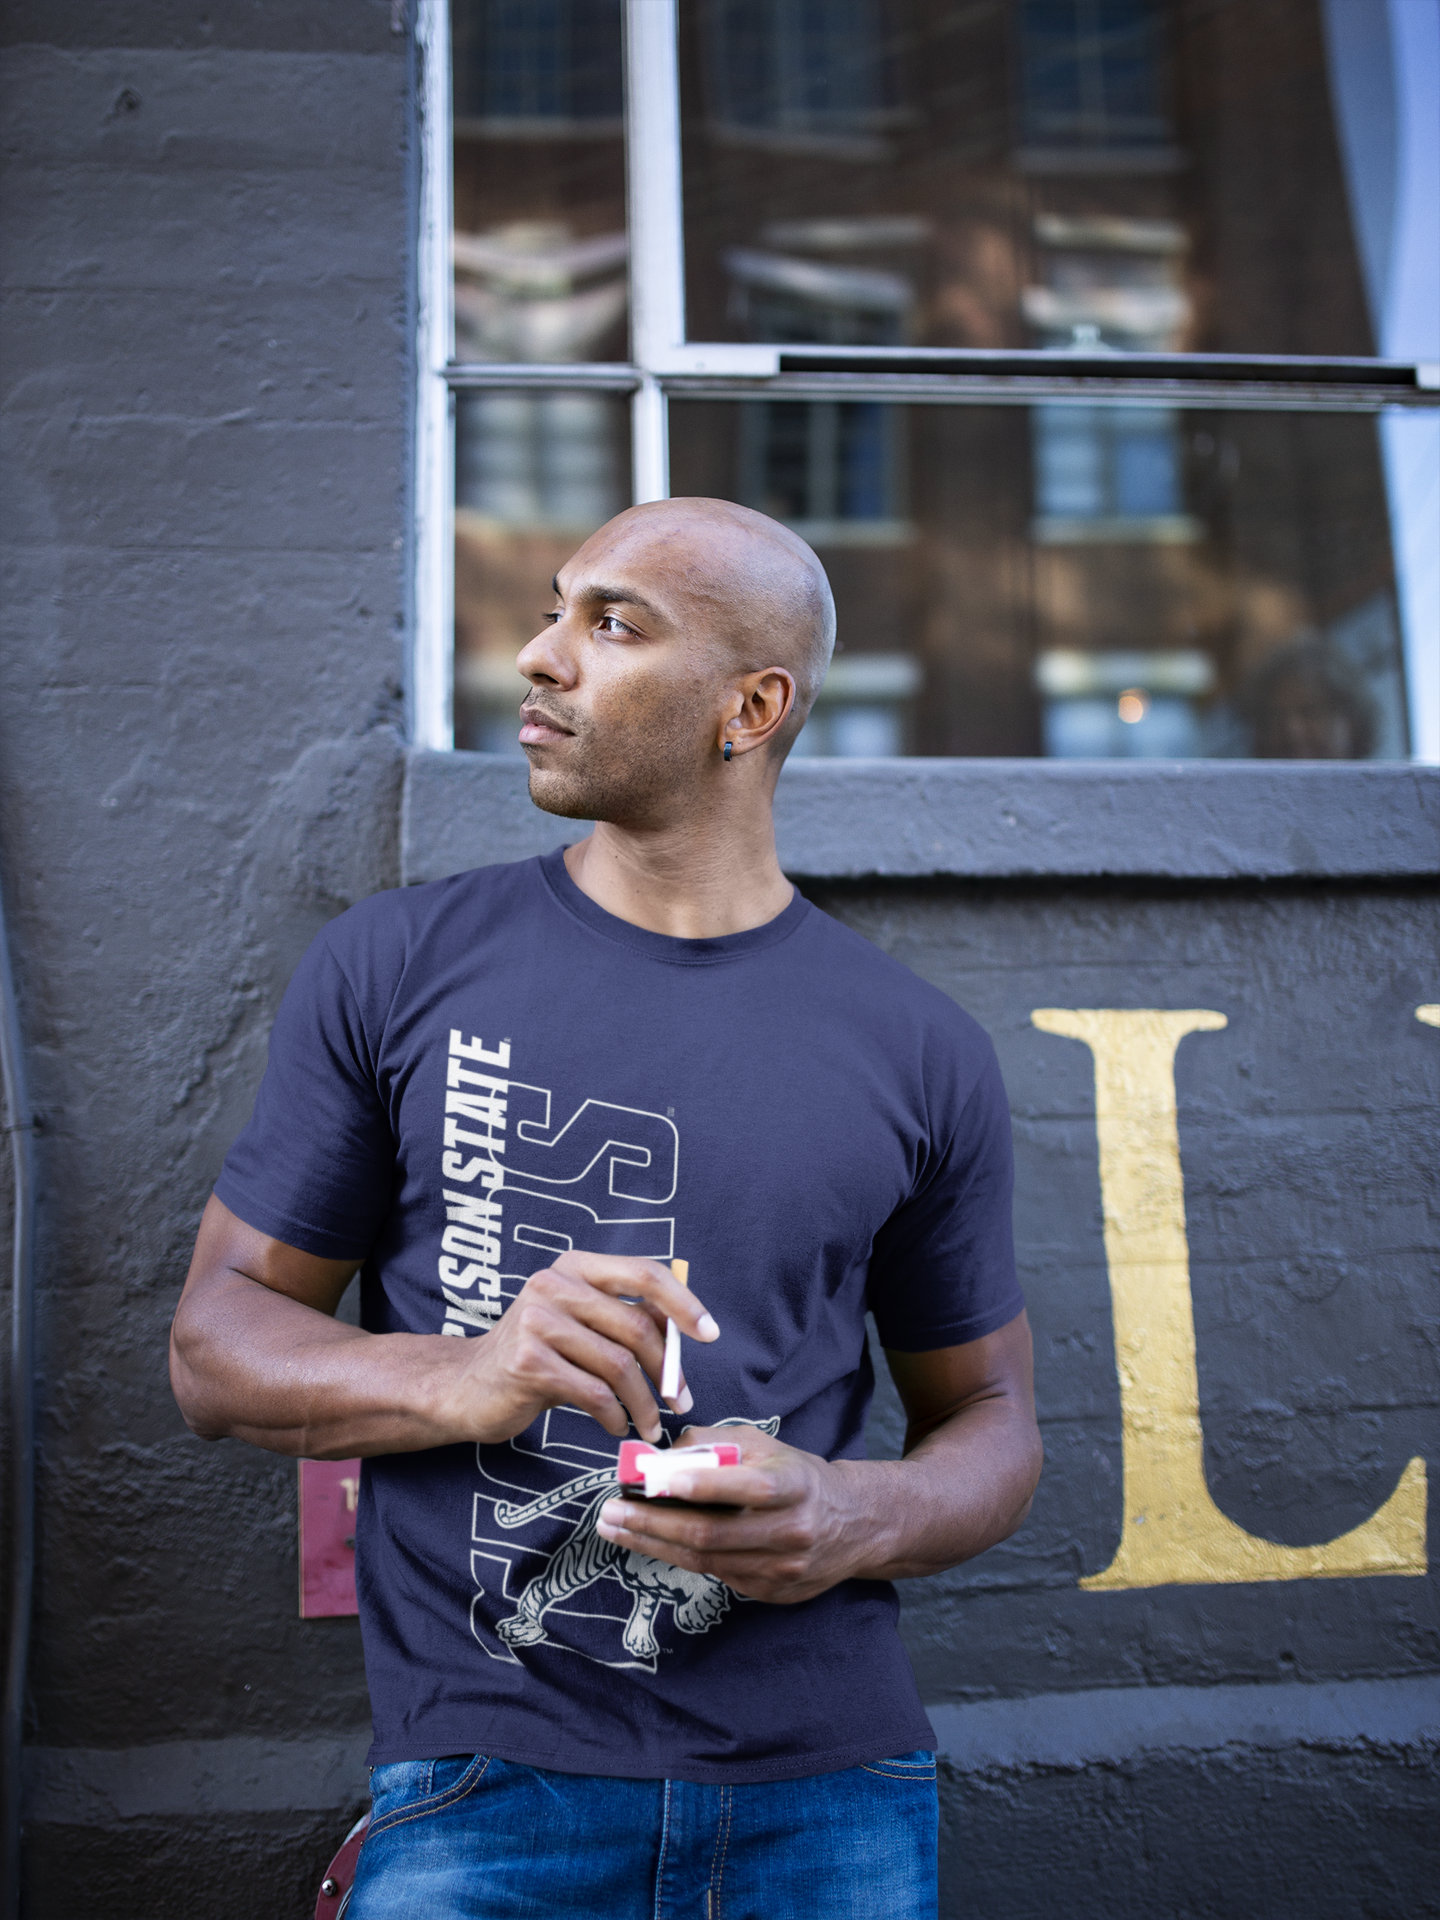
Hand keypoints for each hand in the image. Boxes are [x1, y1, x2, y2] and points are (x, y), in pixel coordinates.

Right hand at [440, 1252, 718, 1446]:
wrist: (466, 1387)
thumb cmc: (536, 1356)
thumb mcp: (580, 1326)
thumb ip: (625, 1318)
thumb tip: (686, 1326)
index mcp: (575, 1267)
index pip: (644, 1272)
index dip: (684, 1302)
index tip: (709, 1334)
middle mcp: (553, 1284)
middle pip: (635, 1326)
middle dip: (667, 1369)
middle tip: (680, 1401)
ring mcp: (536, 1322)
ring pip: (618, 1364)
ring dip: (644, 1402)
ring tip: (650, 1425)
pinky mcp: (528, 1363)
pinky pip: (593, 1392)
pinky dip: (614, 1416)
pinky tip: (615, 1427)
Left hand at [595, 1422, 869, 1604]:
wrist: (852, 1524)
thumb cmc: (796, 1475)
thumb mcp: (764, 1446)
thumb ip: (714, 1445)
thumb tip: (660, 1457)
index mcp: (792, 1486)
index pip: (744, 1488)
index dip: (701, 1485)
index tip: (656, 1480)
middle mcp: (791, 1531)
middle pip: (711, 1534)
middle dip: (652, 1523)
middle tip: (610, 1512)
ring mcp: (782, 1569)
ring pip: (706, 1561)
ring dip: (653, 1544)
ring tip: (615, 1528)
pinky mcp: (772, 1593)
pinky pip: (716, 1575)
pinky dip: (679, 1557)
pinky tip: (651, 1543)